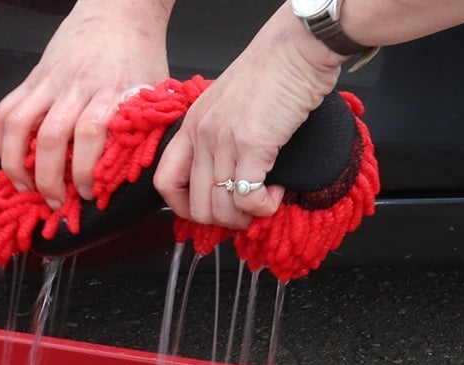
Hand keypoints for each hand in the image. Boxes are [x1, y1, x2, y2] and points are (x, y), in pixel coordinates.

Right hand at [0, 0, 172, 209]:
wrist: (119, 7)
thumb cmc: (137, 51)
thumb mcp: (153, 87)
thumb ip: (144, 126)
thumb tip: (136, 171)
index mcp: (113, 88)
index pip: (92, 133)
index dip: (85, 170)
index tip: (86, 193)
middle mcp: (79, 85)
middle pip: (53, 136)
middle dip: (49, 179)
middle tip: (55, 201)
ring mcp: (51, 80)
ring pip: (20, 125)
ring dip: (16, 164)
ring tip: (25, 187)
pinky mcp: (32, 76)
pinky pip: (4, 111)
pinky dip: (0, 141)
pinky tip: (10, 158)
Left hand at [153, 7, 341, 231]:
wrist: (299, 45)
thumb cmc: (272, 69)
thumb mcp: (227, 103)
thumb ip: (217, 135)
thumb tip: (223, 173)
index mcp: (192, 125)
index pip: (165, 182)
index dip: (181, 208)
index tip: (205, 210)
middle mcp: (202, 134)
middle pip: (195, 206)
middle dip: (221, 221)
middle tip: (243, 212)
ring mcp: (224, 140)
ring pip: (220, 208)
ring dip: (244, 217)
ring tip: (263, 201)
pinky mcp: (253, 145)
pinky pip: (247, 199)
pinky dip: (262, 207)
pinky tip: (275, 194)